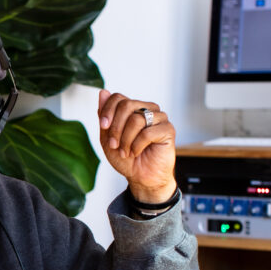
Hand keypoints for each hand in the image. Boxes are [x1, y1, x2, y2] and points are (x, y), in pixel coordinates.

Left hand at [97, 89, 176, 203]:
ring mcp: (159, 118)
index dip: (107, 110)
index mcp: (132, 109)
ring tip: (126, 151)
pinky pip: (148, 132)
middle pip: (126, 105)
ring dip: (126, 140)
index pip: (118, 97)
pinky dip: (137, 145)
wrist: (140, 177)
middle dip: (116, 127)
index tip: (103, 126)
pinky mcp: (168, 129)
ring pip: (136, 119)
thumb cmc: (126, 158)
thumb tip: (103, 92)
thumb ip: (105, 116)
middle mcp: (146, 109)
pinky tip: (137, 152)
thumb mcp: (107, 137)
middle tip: (114, 144)